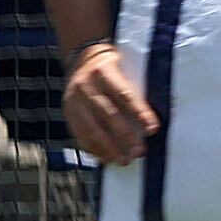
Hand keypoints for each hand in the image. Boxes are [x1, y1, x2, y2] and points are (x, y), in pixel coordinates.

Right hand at [65, 41, 156, 167]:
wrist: (82, 60)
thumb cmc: (113, 68)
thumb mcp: (125, 67)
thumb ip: (136, 87)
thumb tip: (153, 117)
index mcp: (104, 71)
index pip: (124, 95)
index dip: (139, 113)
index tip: (152, 129)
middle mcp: (86, 86)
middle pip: (108, 114)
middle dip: (125, 136)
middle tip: (138, 152)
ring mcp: (73, 100)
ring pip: (91, 128)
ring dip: (108, 148)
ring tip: (123, 160)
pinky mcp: (67, 112)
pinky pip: (79, 134)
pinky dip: (93, 148)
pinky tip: (105, 158)